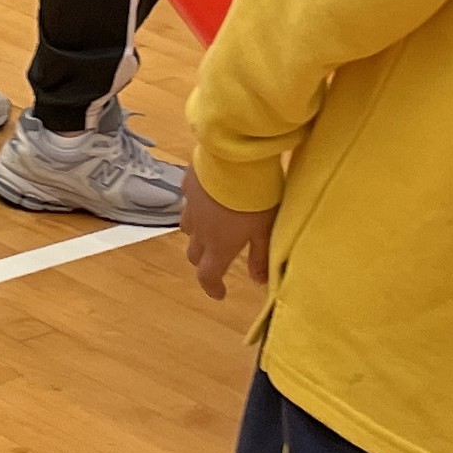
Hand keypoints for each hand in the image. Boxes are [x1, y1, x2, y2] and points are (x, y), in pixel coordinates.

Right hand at [182, 168, 274, 300]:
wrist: (233, 158)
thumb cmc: (255, 199)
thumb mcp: (265, 230)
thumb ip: (260, 256)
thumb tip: (259, 281)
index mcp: (218, 247)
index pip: (207, 276)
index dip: (212, 288)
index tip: (220, 293)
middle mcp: (200, 231)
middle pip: (194, 255)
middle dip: (204, 262)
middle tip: (218, 260)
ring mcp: (191, 207)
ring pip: (188, 228)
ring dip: (198, 234)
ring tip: (212, 228)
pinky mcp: (188, 185)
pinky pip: (189, 202)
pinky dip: (197, 207)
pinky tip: (208, 199)